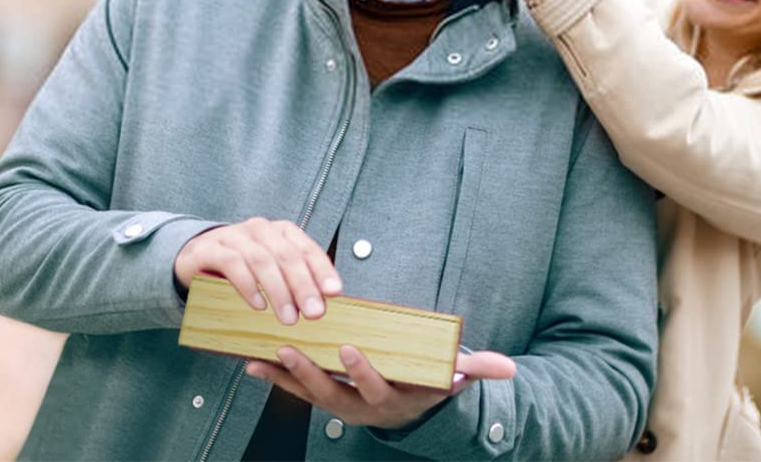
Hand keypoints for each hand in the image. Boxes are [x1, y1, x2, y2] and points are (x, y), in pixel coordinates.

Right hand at [173, 217, 341, 323]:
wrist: (195, 255)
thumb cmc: (243, 266)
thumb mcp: (271, 269)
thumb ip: (294, 279)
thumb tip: (322, 304)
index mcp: (281, 231)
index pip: (308, 248)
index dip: (323, 270)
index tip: (334, 293)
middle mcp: (261, 229)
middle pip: (287, 255)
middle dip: (304, 285)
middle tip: (314, 313)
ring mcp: (235, 236)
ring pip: (262, 260)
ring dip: (278, 291)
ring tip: (289, 318)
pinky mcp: (211, 249)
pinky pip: (232, 263)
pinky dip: (248, 285)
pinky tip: (257, 305)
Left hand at [245, 345, 515, 428]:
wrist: (410, 411)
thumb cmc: (430, 383)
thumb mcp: (453, 378)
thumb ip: (478, 370)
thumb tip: (509, 368)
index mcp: (392, 397)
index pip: (375, 385)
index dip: (361, 370)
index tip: (350, 349)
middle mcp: (361, 407)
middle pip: (331, 392)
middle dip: (309, 372)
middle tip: (290, 349)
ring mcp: (339, 404)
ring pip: (307, 393)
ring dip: (283, 376)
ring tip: (260, 357)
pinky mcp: (323, 396)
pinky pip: (295, 389)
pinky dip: (274, 377)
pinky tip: (251, 362)